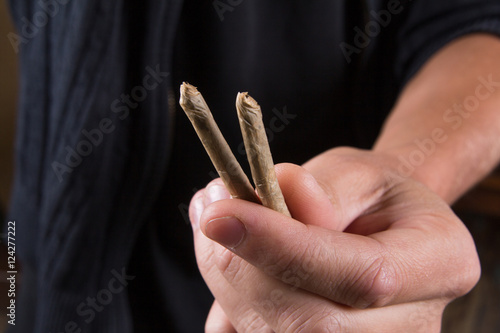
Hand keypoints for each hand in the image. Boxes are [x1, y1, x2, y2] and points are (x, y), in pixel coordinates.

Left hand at [189, 147, 479, 331]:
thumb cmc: (369, 195)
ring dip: (229, 287)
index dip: (281, 247)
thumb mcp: (357, 170)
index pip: (361, 276)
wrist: (378, 227)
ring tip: (220, 230)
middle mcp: (414, 325)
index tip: (218, 214)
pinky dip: (235, 311)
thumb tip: (281, 193)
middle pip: (311, 325)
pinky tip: (242, 270)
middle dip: (240, 270)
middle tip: (209, 212)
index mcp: (439, 263)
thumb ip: (324, 186)